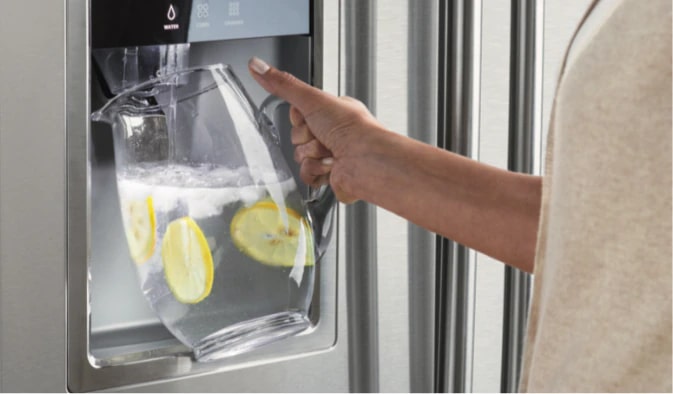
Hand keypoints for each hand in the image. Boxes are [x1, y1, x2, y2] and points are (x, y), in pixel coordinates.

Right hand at [248, 56, 382, 202]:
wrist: (366, 161)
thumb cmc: (351, 128)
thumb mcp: (312, 99)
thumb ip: (283, 84)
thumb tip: (257, 66)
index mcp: (332, 111)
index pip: (298, 113)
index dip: (300, 117)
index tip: (312, 116)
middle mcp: (333, 132)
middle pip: (296, 136)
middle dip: (306, 138)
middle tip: (324, 135)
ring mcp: (331, 154)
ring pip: (300, 156)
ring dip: (312, 155)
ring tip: (331, 152)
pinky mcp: (328, 175)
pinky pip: (305, 174)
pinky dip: (315, 171)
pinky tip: (329, 166)